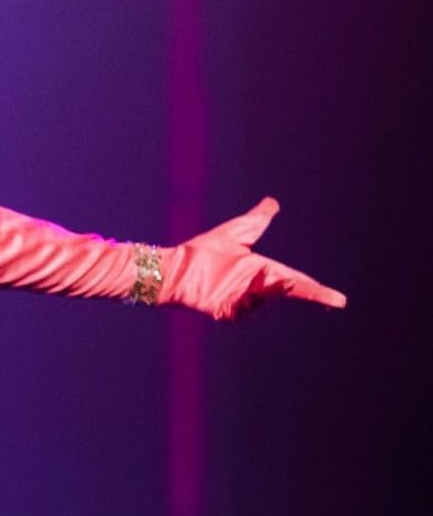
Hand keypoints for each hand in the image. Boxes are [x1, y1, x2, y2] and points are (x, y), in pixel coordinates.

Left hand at [166, 198, 345, 319]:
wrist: (175, 266)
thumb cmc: (203, 251)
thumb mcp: (236, 232)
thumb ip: (257, 220)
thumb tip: (272, 203)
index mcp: (262, 271)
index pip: (297, 281)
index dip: (318, 291)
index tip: (340, 300)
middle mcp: (256, 289)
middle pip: (287, 290)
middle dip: (300, 289)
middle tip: (307, 286)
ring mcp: (242, 303)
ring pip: (266, 297)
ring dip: (264, 284)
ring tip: (248, 271)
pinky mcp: (227, 313)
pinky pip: (244, 309)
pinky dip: (243, 298)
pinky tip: (232, 288)